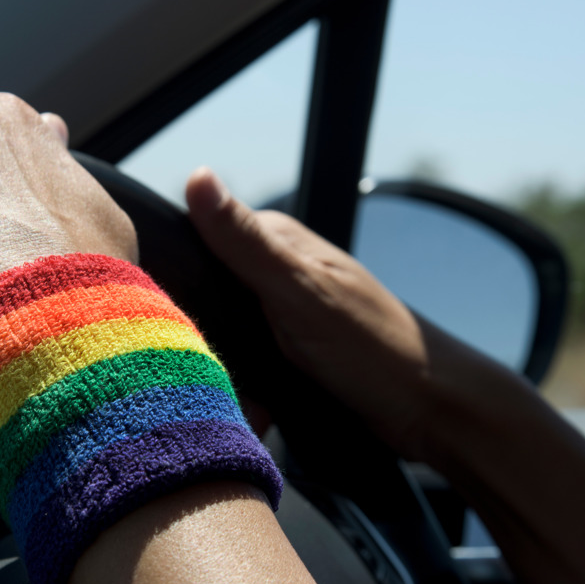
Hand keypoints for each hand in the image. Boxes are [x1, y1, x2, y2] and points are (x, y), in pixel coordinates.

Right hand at [185, 168, 435, 458]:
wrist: (425, 407)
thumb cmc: (373, 346)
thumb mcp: (300, 291)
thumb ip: (245, 241)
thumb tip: (198, 176)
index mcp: (277, 241)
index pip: (197, 238)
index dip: (171, 271)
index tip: (158, 309)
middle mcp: (277, 271)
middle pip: (205, 287)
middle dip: (193, 322)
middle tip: (190, 359)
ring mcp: (283, 310)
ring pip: (221, 325)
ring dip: (214, 351)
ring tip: (213, 378)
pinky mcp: (288, 348)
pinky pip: (242, 355)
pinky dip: (234, 372)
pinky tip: (234, 388)